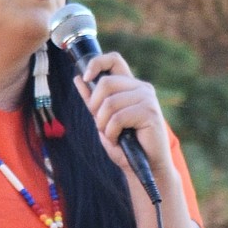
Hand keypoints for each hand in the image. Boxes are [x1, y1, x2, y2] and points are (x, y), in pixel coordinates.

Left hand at [75, 51, 173, 178]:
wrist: (144, 166)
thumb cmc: (125, 145)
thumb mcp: (103, 120)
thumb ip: (92, 100)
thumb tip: (78, 78)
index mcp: (130, 86)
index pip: (114, 60)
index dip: (97, 63)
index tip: (86, 77)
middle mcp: (141, 88)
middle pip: (105, 82)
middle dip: (95, 106)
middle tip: (101, 124)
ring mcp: (147, 98)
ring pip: (109, 102)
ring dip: (103, 124)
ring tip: (111, 135)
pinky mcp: (150, 112)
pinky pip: (117, 117)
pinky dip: (111, 133)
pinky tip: (118, 140)